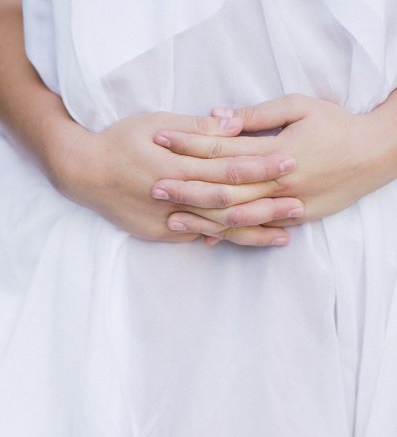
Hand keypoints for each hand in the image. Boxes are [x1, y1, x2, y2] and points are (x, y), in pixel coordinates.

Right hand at [58, 111, 299, 244]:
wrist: (82, 172)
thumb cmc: (119, 141)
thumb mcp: (158, 122)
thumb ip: (198, 128)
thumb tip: (234, 124)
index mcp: (176, 166)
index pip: (227, 168)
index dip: (260, 167)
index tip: (290, 162)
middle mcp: (173, 197)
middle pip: (227, 204)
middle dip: (265, 207)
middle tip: (299, 206)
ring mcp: (164, 220)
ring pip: (215, 228)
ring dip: (250, 232)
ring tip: (282, 236)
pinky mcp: (157, 233)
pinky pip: (195, 237)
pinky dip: (221, 239)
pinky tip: (243, 241)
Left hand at [152, 94, 396, 241]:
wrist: (377, 155)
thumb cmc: (336, 124)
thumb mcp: (299, 107)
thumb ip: (256, 115)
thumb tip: (216, 116)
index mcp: (275, 152)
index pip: (222, 148)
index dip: (189, 143)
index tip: (160, 138)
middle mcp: (277, 182)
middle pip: (222, 187)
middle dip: (185, 187)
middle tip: (153, 185)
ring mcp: (285, 204)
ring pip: (234, 217)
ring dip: (200, 218)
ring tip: (170, 218)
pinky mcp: (292, 219)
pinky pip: (254, 231)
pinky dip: (229, 235)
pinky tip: (204, 237)